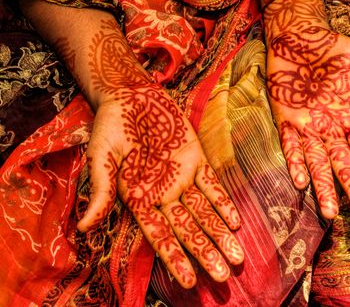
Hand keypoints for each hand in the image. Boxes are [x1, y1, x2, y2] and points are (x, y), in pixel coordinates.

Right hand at [75, 21, 243, 288]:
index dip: (175, 258)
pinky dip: (223, 202)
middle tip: (224, 278)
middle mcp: (163, 194)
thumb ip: (101, 191)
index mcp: (139, 199)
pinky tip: (236, 221)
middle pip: (188, 230)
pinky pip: (212, 185)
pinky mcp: (196, 160)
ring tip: (237, 258)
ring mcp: (182, 178)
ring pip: (205, 212)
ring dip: (221, 233)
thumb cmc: (111, 127)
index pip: (160, 236)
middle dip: (206, 252)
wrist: (132, 96)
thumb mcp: (101, 157)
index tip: (189, 281)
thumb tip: (83, 226)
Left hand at [263, 0, 349, 219]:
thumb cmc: (335, 48)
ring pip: (318, 163)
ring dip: (324, 186)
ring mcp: (309, 127)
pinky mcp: (286, 120)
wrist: (300, 35)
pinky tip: (301, 181)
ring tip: (330, 212)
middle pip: (344, 165)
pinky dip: (295, 162)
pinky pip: (291, 145)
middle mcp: (332, 129)